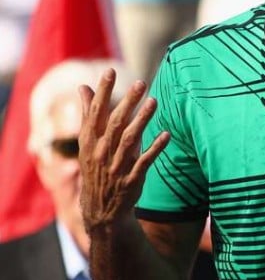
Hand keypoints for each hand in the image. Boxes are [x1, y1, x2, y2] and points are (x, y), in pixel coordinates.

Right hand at [78, 69, 169, 234]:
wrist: (101, 209)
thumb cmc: (97, 167)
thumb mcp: (87, 143)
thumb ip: (88, 114)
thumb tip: (83, 87)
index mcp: (90, 141)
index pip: (95, 112)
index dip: (102, 91)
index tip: (110, 71)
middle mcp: (102, 152)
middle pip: (115, 122)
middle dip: (128, 101)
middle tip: (141, 82)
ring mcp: (117, 166)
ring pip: (130, 140)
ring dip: (142, 120)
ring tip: (154, 101)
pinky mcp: (132, 179)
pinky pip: (145, 161)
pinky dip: (155, 148)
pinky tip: (167, 134)